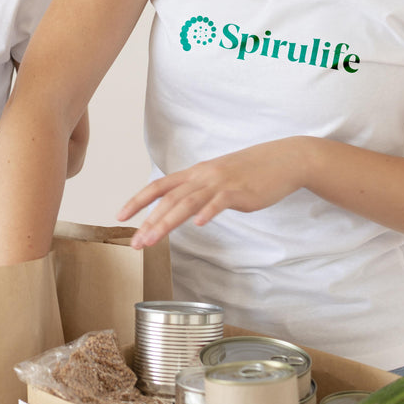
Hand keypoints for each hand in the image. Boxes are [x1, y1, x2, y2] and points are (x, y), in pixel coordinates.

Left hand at [117, 137, 308, 247]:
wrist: (282, 160)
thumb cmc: (250, 172)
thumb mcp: (217, 178)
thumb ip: (198, 190)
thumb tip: (181, 207)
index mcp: (195, 173)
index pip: (159, 186)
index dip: (138, 200)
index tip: (120, 216)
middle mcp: (203, 176)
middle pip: (169, 199)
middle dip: (149, 222)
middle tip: (135, 243)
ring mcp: (220, 183)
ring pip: (187, 202)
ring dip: (167, 222)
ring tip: (151, 240)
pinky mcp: (240, 192)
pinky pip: (220, 202)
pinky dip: (208, 212)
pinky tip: (198, 225)